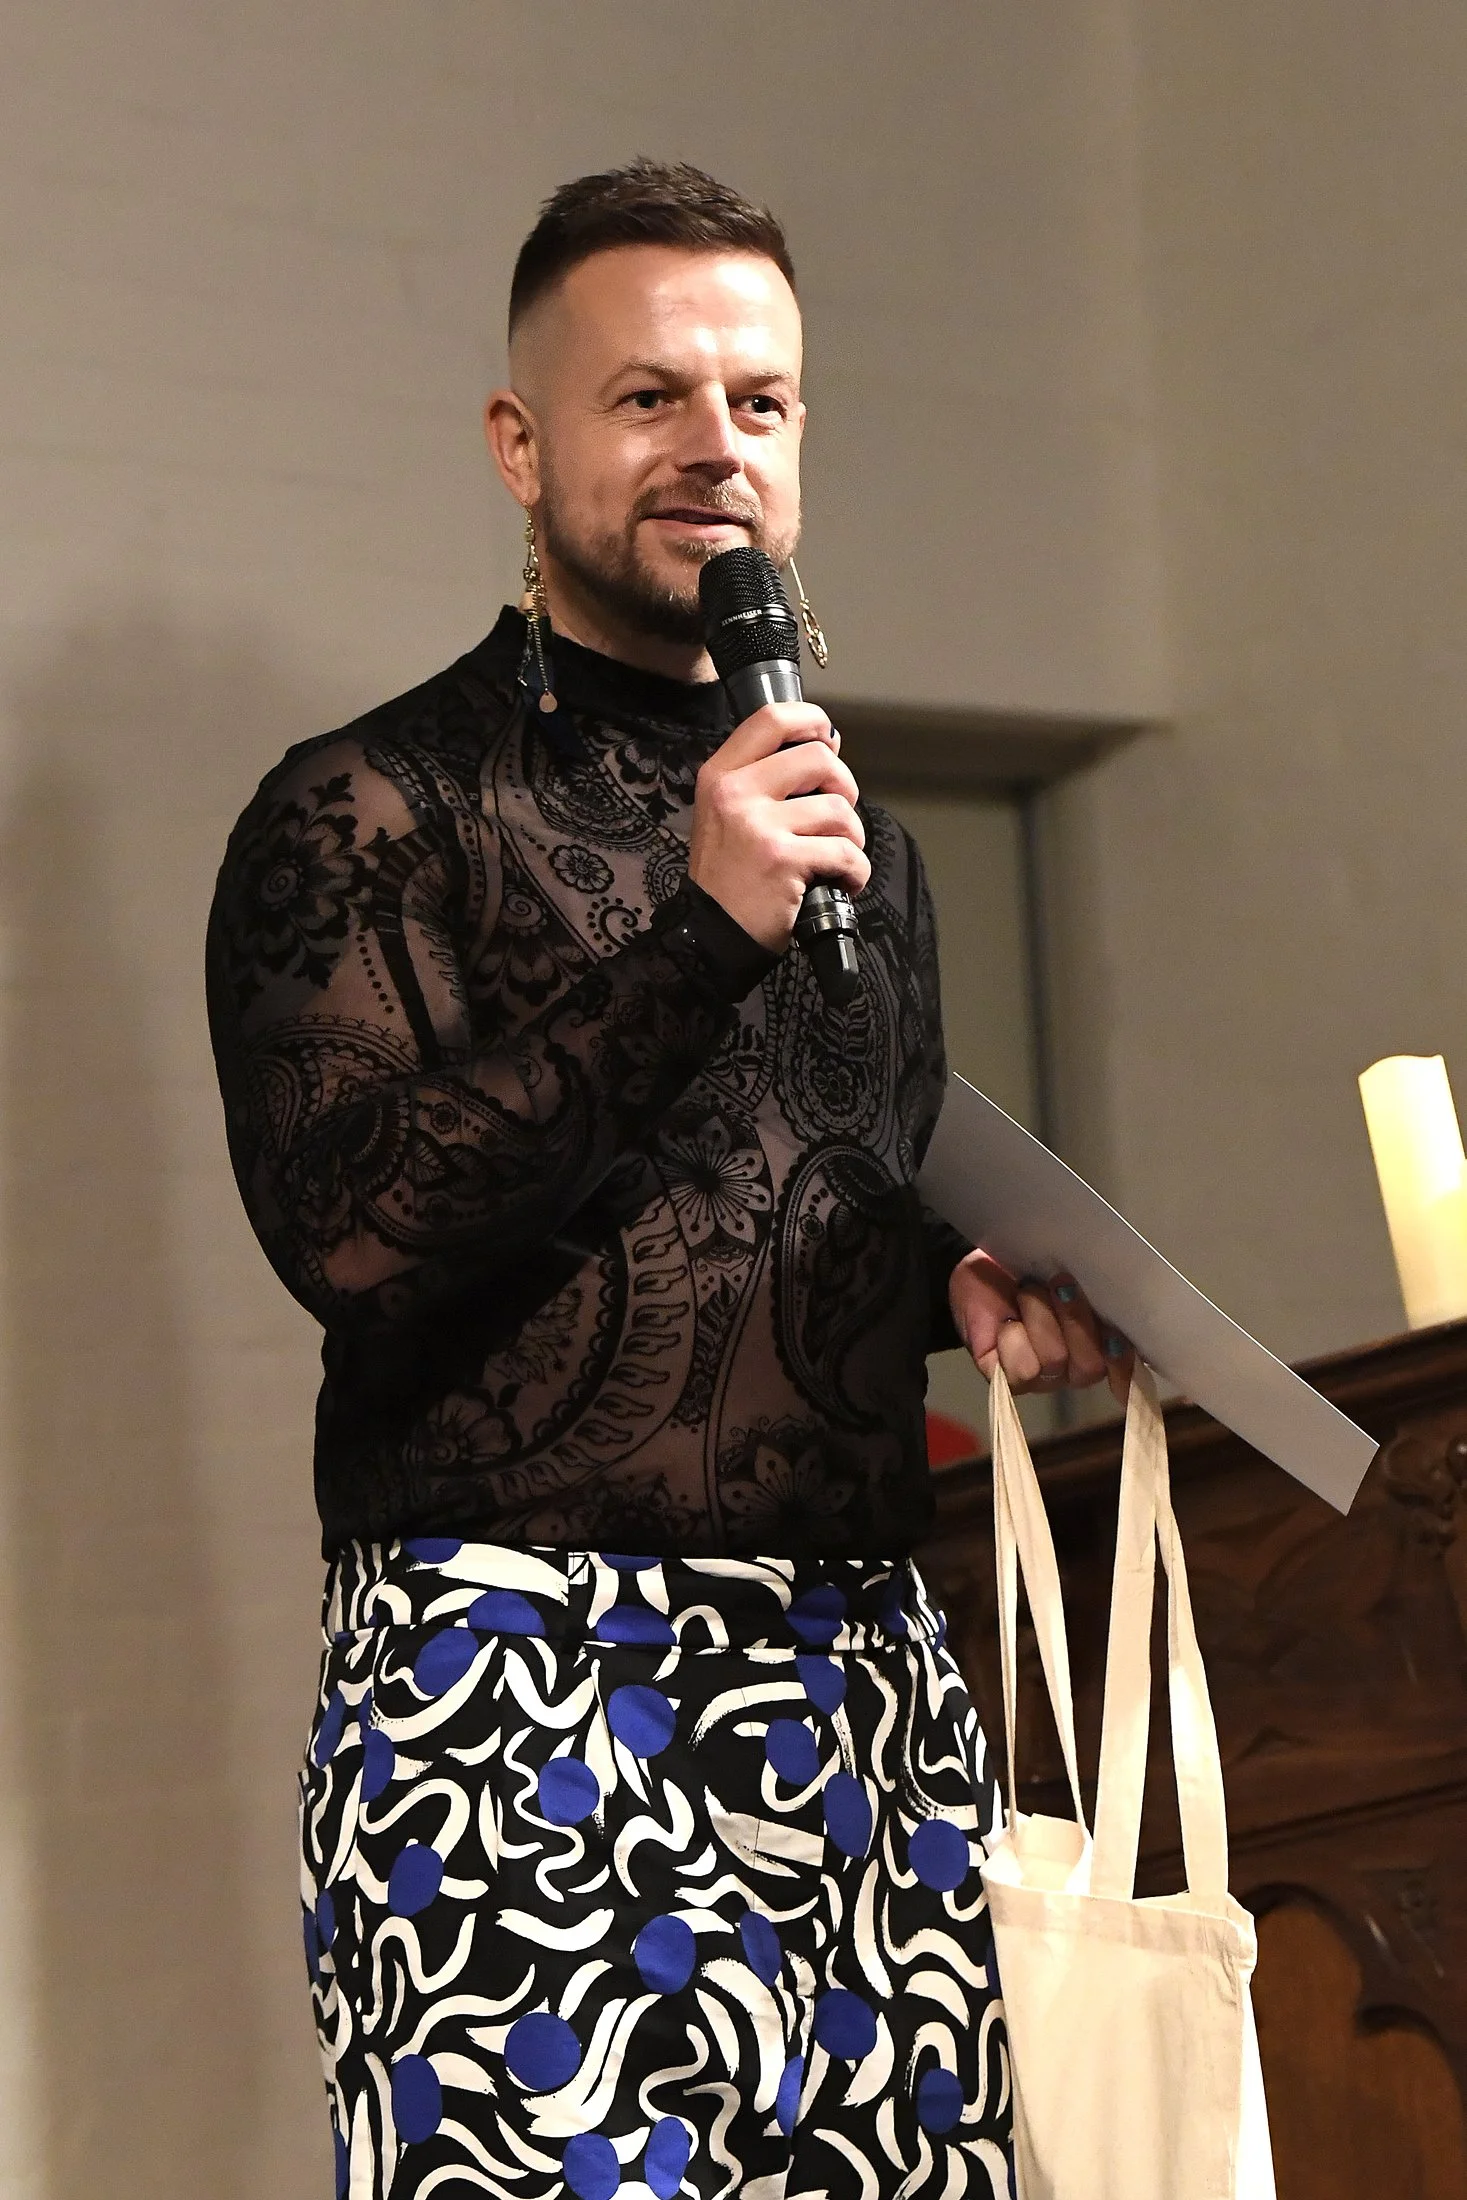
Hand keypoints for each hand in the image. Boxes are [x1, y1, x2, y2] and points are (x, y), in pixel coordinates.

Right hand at [687, 702, 868, 950]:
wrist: (711, 935)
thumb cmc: (728, 876)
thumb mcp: (729, 814)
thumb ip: (769, 778)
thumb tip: (828, 742)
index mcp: (721, 774)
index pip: (772, 718)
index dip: (812, 720)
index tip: (828, 738)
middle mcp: (736, 792)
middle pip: (819, 758)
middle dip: (845, 787)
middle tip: (838, 816)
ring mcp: (759, 826)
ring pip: (838, 808)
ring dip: (852, 837)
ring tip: (837, 857)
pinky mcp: (783, 860)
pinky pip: (845, 853)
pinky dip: (855, 872)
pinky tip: (842, 882)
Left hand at [948, 1250, 1133, 1404]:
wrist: (983, 1267)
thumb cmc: (1031, 1268)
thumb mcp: (1065, 1270)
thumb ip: (1094, 1286)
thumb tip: (1112, 1288)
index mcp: (1100, 1344)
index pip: (1124, 1371)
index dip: (1124, 1364)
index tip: (1116, 1338)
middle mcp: (1074, 1367)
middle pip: (1091, 1365)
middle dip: (1076, 1319)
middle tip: (1060, 1283)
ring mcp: (1042, 1378)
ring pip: (1055, 1360)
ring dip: (1040, 1317)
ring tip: (1026, 1291)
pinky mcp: (1007, 1378)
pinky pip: (1021, 1369)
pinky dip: (1013, 1337)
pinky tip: (1007, 1320)